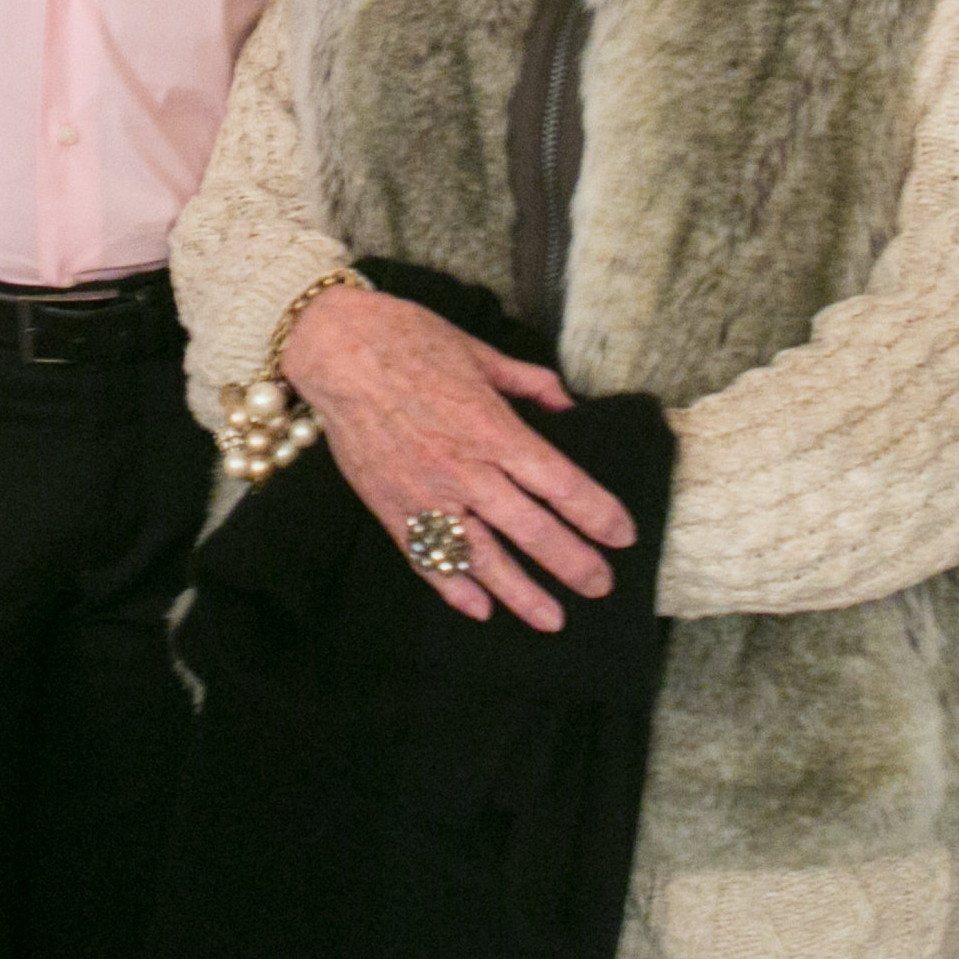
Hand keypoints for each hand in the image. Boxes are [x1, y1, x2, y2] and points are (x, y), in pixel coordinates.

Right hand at [277, 285, 634, 630]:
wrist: (334, 348)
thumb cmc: (408, 339)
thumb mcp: (480, 352)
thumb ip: (530, 384)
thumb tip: (569, 405)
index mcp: (493, 428)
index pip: (560, 483)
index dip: (597, 513)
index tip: (623, 535)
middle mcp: (465, 469)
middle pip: (531, 529)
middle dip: (573, 563)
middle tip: (601, 586)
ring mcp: (425, 493)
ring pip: (482, 557)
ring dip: (521, 592)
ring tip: (552, 619)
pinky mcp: (390, 506)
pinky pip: (426, 557)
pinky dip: (452, 588)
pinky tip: (479, 610)